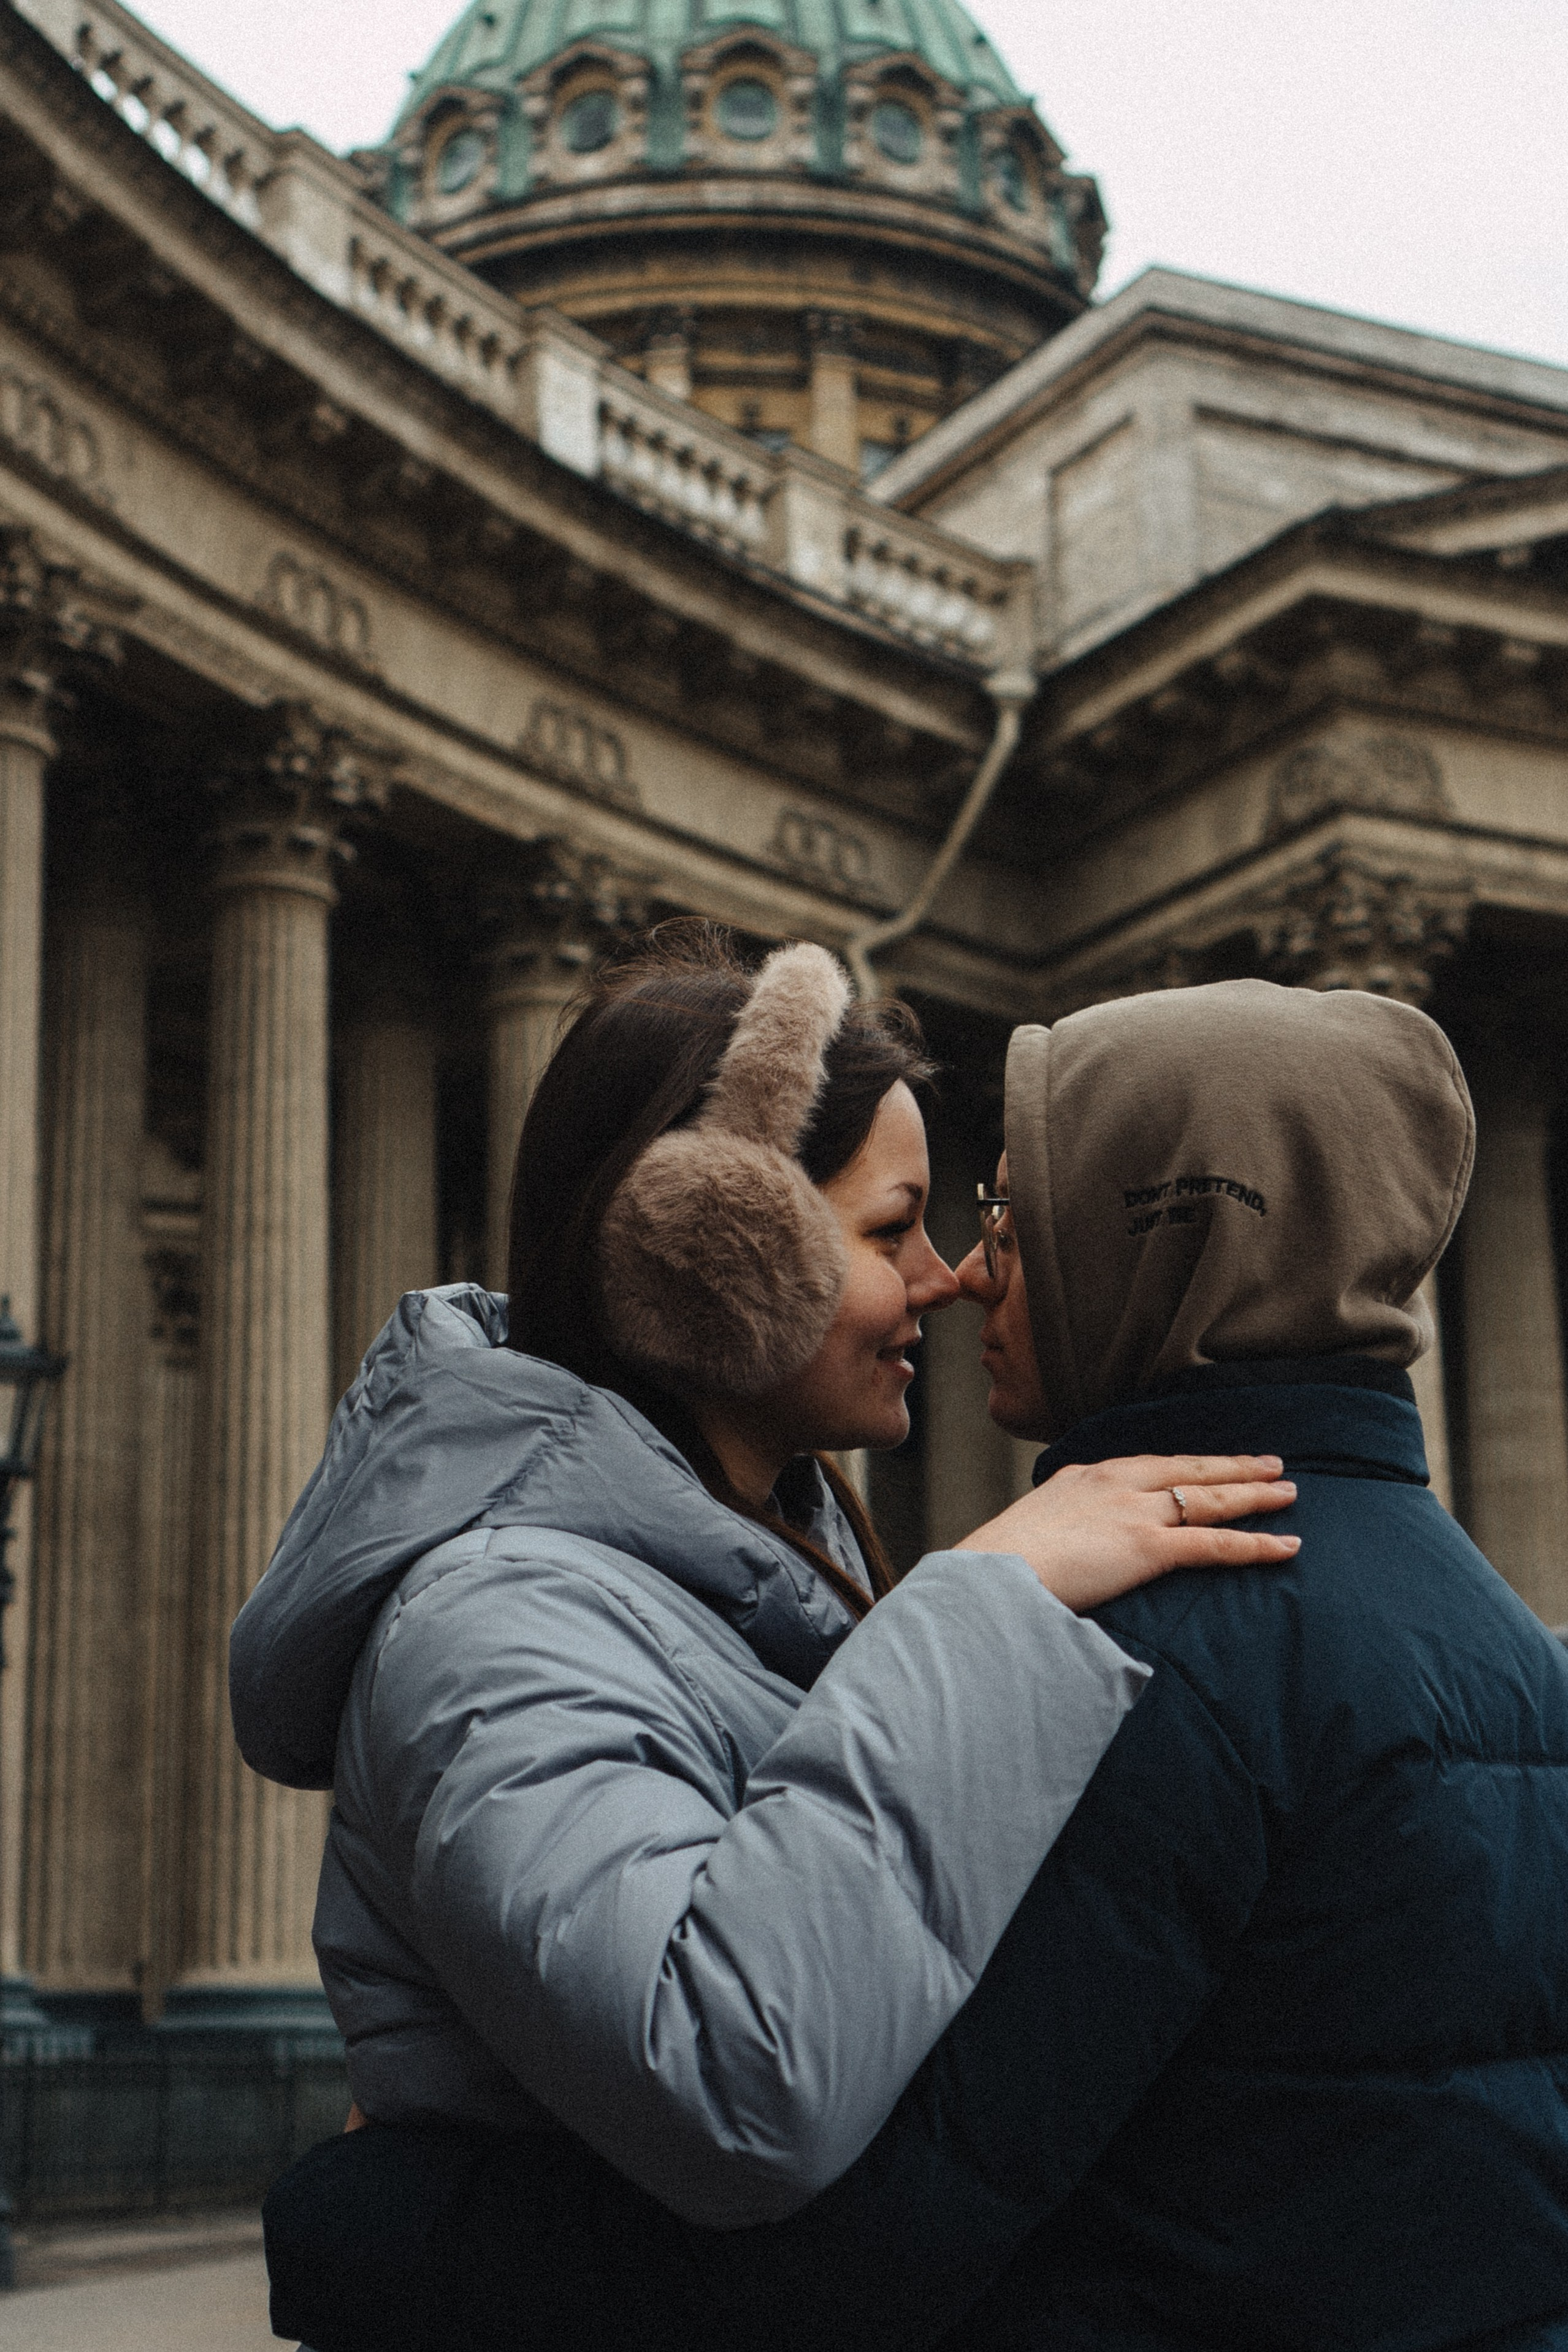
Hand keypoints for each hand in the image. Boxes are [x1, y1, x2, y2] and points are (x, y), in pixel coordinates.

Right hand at [954, 1454, 1298, 1613]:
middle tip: (1271, 1464)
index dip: (1191, 1464)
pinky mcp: (1149, 1546)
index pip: (1152, 1464)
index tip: (1214, 1462)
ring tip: (1288, 1493)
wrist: (992, 1576)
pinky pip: (1215, 1544)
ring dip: (1254, 1496)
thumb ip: (1066, 1528)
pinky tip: (1286, 1546)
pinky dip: (1255, 1544)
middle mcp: (1117, 1482)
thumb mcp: (1035, 1527)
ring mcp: (1135, 1511)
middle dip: (1234, 1467)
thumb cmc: (1003, 1565)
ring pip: (1209, 1499)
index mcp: (1087, 1474)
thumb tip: (1076, 1548)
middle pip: (1189, 1470)